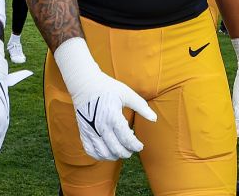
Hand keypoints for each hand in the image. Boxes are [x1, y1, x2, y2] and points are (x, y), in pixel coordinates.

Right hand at [53, 38, 156, 160]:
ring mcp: (90, 130)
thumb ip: (141, 106)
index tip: (140, 146)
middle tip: (132, 149)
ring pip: (104, 153)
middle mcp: (101, 126)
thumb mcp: (126, 93)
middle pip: (117, 149)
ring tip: (120, 150)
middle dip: (127, 152)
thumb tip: (154, 119)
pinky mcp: (83, 131)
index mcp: (112, 116)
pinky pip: (90, 150)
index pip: (127, 139)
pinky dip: (99, 155)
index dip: (135, 146)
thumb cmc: (107, 87)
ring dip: (114, 156)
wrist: (84, 83)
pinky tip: (107, 151)